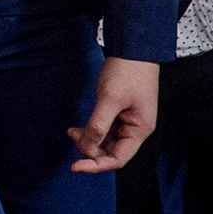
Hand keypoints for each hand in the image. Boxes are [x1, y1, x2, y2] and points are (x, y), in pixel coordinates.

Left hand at [71, 56, 159, 172]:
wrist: (134, 47)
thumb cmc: (128, 71)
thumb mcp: (110, 100)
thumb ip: (98, 126)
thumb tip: (86, 148)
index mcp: (139, 129)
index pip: (118, 159)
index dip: (96, 165)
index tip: (76, 166)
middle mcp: (135, 128)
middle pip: (111, 151)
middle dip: (91, 149)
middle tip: (74, 138)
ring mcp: (128, 120)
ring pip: (105, 141)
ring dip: (89, 139)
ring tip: (73, 131)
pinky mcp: (120, 112)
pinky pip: (104, 129)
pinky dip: (91, 130)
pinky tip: (77, 128)